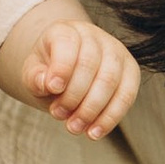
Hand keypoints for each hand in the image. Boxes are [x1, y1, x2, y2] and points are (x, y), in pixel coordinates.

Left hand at [18, 13, 139, 138]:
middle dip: (73, 95)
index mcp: (67, 31)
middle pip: (90, 64)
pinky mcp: (131, 71)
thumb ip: (35, 77)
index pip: (67, 44)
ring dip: (91, 109)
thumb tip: (47, 84)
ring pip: (110, 80)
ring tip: (74, 127)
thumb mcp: (33, 73)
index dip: (61, 67)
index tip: (52, 89)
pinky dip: (110, 117)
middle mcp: (95, 36)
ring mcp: (116, 51)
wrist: (68, 70)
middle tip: (58, 115)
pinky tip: (95, 132)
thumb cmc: (49, 71)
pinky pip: (127, 95)